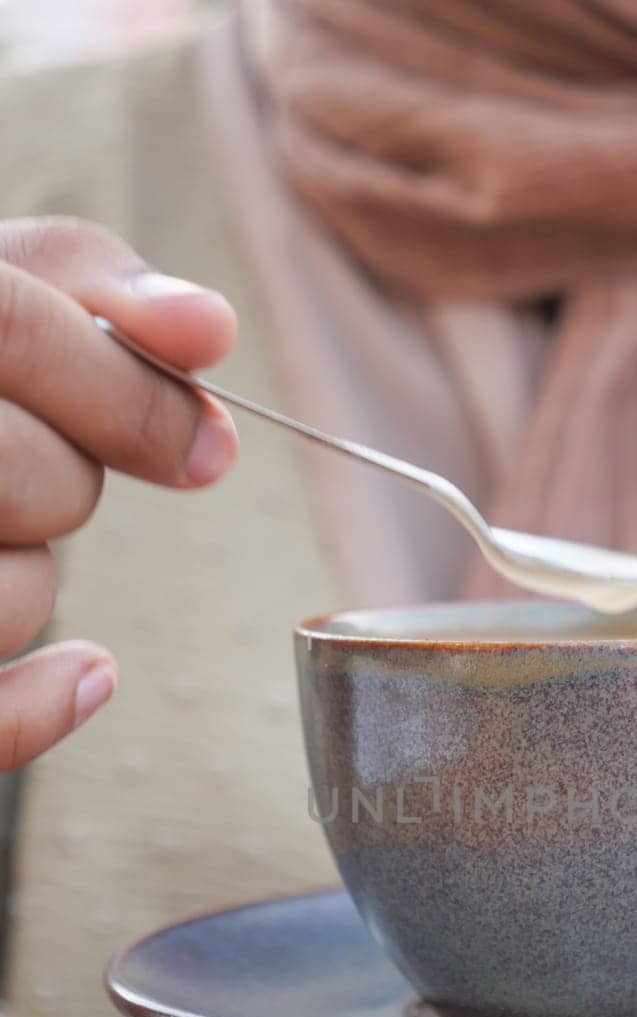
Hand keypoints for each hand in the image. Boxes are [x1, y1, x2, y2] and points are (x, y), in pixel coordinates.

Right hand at [0, 215, 237, 766]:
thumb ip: (84, 285)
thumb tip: (210, 327)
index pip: (13, 327)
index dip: (131, 390)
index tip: (208, 446)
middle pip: (39, 477)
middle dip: (74, 483)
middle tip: (27, 468)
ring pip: (21, 593)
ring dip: (31, 575)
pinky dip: (42, 704)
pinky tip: (83, 674)